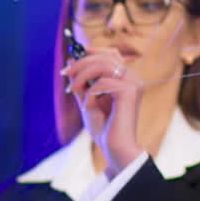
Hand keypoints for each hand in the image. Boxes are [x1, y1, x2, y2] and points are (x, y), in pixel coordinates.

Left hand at [61, 47, 142, 177]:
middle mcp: (133, 78)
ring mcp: (134, 84)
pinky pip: (103, 82)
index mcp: (126, 79)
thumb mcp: (87, 99)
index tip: (71, 59)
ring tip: (74, 91)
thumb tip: (71, 61)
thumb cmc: (104, 128)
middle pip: (105, 56)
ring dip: (83, 75)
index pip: (112, 54)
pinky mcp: (130, 92)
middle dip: (81, 63)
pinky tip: (88, 106)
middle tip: (65, 73)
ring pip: (103, 65)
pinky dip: (91, 93)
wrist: (114, 148)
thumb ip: (81, 82)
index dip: (92, 51)